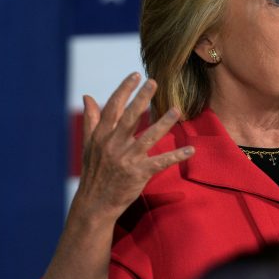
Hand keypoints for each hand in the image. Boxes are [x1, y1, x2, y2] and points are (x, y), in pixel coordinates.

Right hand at [72, 73, 194, 221]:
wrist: (95, 203)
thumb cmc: (94, 171)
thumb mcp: (89, 145)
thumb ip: (91, 120)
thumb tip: (87, 97)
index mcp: (101, 136)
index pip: (113, 108)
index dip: (124, 90)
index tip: (136, 75)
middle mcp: (112, 145)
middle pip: (130, 117)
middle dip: (141, 98)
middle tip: (154, 81)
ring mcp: (126, 159)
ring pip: (148, 137)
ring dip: (163, 123)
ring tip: (177, 110)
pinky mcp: (138, 174)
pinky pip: (160, 162)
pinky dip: (176, 156)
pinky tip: (190, 150)